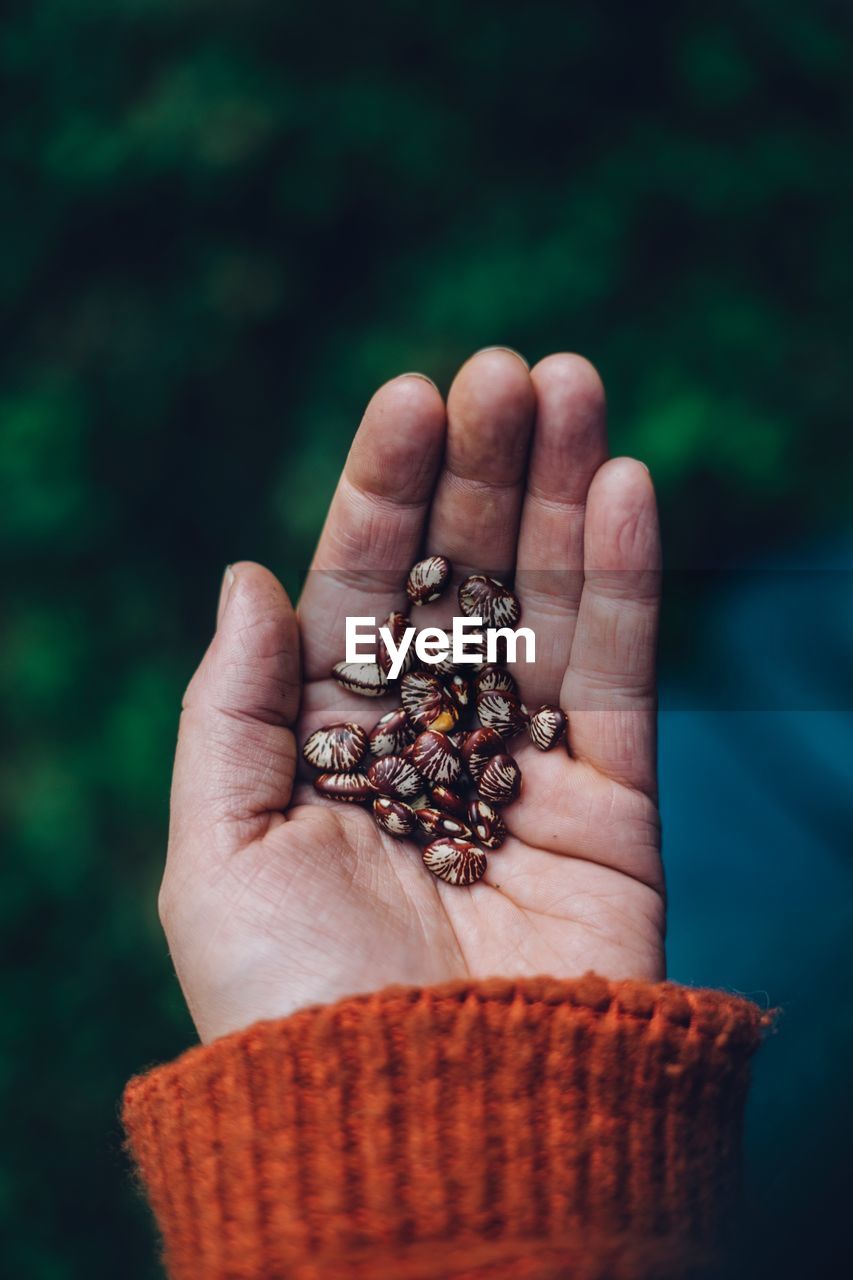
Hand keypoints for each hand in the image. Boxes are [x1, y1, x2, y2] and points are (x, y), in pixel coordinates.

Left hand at [161, 350, 662, 1042]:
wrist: (420, 1133)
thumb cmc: (293, 1007)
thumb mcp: (215, 856)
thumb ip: (231, 711)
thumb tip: (247, 575)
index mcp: (329, 746)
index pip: (359, 592)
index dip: (384, 494)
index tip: (412, 396)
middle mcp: (428, 744)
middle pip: (460, 581)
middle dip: (484, 474)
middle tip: (509, 368)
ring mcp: (525, 769)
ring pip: (547, 607)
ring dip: (563, 495)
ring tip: (575, 386)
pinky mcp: (612, 808)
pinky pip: (622, 678)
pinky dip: (628, 584)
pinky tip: (628, 487)